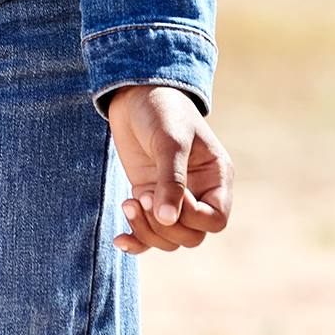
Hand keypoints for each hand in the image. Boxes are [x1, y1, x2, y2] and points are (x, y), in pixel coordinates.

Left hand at [105, 85, 232, 255]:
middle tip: (143, 196)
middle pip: (192, 236)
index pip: (216, 220)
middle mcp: (198, 192)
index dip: (193, 217)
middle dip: (166, 226)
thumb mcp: (170, 140)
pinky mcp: (149, 198)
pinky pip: (148, 234)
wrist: (134, 92)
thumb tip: (167, 220)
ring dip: (147, 230)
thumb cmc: (161, 109)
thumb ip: (171, 179)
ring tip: (129, 202)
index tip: (169, 195)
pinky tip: (119, 239)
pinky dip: (136, 241)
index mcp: (216, 177)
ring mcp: (173, 198)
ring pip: (169, 239)